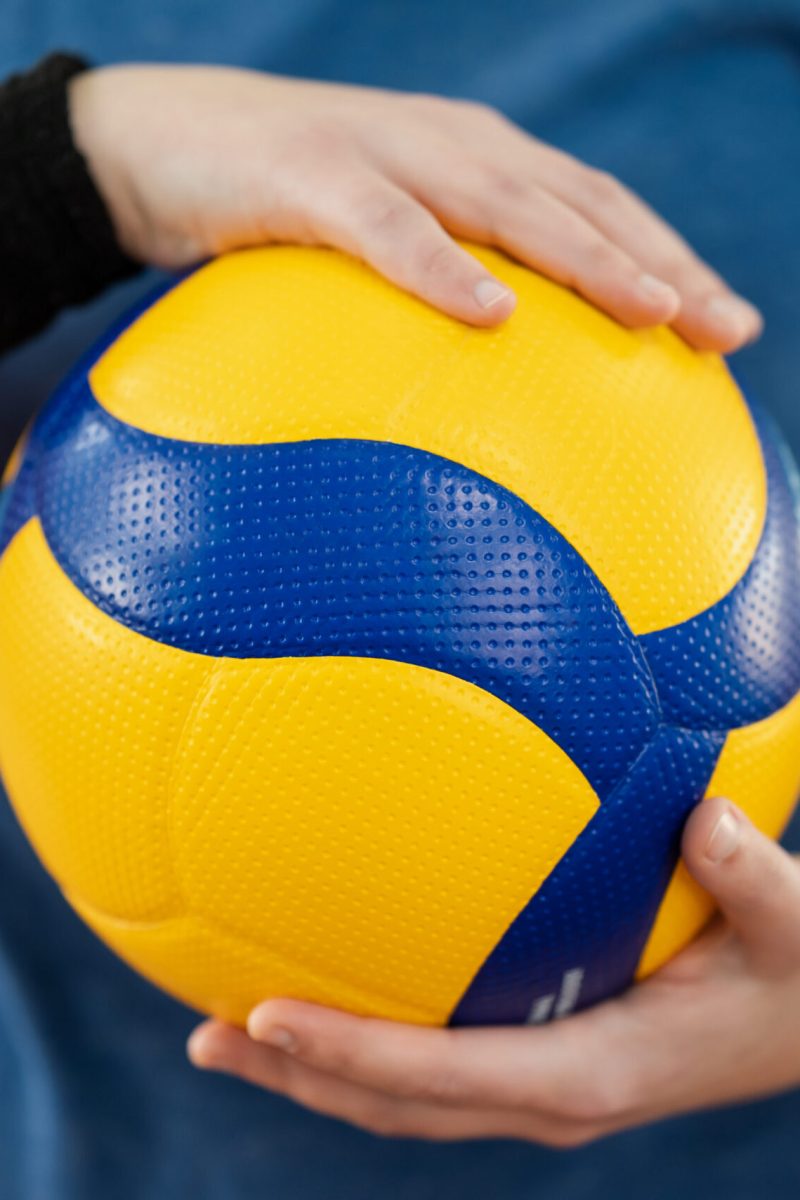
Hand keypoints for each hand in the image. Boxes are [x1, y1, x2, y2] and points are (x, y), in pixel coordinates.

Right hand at [69, 64, 760, 349]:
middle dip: (663, 265)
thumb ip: (437, 299)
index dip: (670, 261)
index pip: (597, 208)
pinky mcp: (313, 173)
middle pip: (581, 203)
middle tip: (726, 333)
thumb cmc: (279, 212)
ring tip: (651, 312)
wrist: (159, 142)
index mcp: (479, 163)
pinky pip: (387, 227)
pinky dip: (440, 266)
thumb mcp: (375, 252)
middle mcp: (453, 146)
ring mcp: (386, 151)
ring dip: (586, 256)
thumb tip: (493, 395)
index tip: (729, 332)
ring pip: (507, 202)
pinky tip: (489, 311)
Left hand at [188, 797, 799, 1143]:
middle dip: (296, 1078)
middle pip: (394, 1106)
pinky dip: (365, 1046)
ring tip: (228, 1029)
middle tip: (204, 1033)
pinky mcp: (539, 1064)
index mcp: (591, 1072)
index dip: (353, 1056)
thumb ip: (752, 878)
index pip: (445, 1076)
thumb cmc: (796, 974)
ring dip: (313, 1072)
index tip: (266, 1016)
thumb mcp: (794, 925)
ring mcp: (537, 1089)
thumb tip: (708, 815)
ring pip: (402, 1100)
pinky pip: (434, 1067)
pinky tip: (334, 984)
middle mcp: (548, 1097)